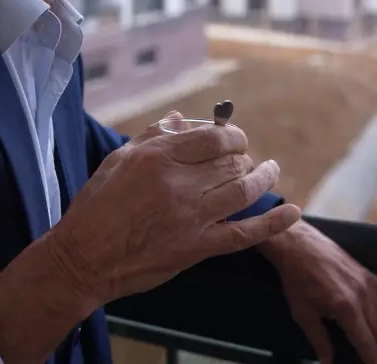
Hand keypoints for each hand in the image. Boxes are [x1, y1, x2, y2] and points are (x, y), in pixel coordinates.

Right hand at [52, 112, 301, 304]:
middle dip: (244, 158)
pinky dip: (273, 222)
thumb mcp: (119, 160)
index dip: (233, 136)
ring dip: (264, 178)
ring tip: (270, 171)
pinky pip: (244, 234)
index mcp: (159, 157)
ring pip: (243, 191)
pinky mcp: (196, 248)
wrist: (83, 259)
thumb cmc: (97, 206)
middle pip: (232, 163)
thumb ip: (155, 137)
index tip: (235, 139)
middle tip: (244, 160)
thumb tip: (184, 118)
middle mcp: (178, 184)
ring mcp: (190, 218)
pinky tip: (293, 211)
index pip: (214, 138)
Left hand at [259, 221, 376, 363]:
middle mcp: (362, 297)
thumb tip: (327, 362)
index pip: (364, 342)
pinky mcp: (368, 275)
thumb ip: (319, 340)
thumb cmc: (297, 280)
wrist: (299, 245)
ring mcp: (368, 285)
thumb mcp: (303, 314)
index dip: (373, 360)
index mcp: (345, 309)